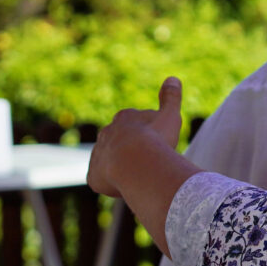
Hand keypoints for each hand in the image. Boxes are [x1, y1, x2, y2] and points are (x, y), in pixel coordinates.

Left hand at [87, 76, 183, 197]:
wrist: (135, 162)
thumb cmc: (155, 138)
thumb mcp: (169, 115)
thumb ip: (171, 98)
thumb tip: (172, 78)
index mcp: (124, 119)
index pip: (135, 125)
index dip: (148, 134)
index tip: (158, 143)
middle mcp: (106, 134)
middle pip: (120, 142)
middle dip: (132, 150)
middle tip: (149, 161)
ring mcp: (98, 155)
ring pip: (110, 161)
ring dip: (121, 167)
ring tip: (139, 176)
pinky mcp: (93, 177)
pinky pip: (102, 180)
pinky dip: (112, 184)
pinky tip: (127, 187)